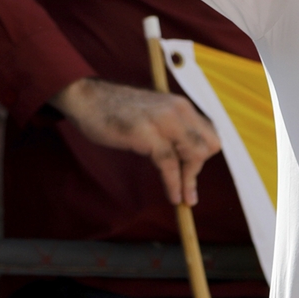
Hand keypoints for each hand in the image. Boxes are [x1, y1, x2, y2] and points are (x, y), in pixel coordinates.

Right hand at [50, 77, 219, 206]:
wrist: (87, 97)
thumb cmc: (119, 110)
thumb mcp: (154, 114)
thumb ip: (172, 127)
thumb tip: (185, 152)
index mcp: (182, 106)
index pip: (211, 133)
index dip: (204, 155)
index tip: (193, 170)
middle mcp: (179, 110)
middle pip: (208, 146)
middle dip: (198, 169)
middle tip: (188, 187)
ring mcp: (164, 121)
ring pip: (194, 155)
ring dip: (190, 182)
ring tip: (186, 200)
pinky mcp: (146, 134)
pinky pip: (170, 164)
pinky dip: (174, 183)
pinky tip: (173, 196)